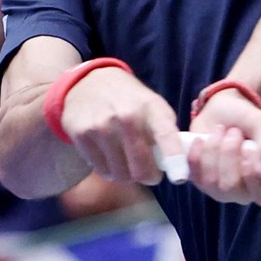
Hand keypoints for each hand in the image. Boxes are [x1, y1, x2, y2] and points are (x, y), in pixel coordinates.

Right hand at [57, 66, 181, 184]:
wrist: (89, 82)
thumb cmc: (130, 101)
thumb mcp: (154, 107)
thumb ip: (167, 133)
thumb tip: (175, 167)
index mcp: (151, 108)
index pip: (165, 135)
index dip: (173, 158)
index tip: (178, 177)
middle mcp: (126, 116)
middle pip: (140, 168)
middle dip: (148, 176)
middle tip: (147, 172)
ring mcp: (101, 126)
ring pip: (120, 174)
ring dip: (126, 174)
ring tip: (125, 160)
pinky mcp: (81, 135)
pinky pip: (101, 170)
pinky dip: (108, 169)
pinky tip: (108, 154)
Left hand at [186, 88, 260, 205]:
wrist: (220, 111)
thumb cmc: (247, 120)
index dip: (252, 173)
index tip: (248, 147)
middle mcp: (250, 192)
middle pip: (232, 187)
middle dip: (229, 153)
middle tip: (234, 131)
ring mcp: (225, 191)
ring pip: (212, 182)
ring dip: (213, 150)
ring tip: (220, 131)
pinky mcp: (203, 183)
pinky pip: (195, 176)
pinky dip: (197, 153)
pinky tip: (202, 140)